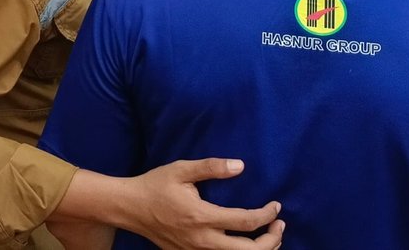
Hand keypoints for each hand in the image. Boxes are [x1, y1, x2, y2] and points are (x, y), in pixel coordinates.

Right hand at [122, 159, 283, 249]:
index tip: (276, 205)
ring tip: (270, 237)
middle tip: (280, 225)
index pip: (247, 221)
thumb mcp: (180, 170)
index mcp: (202, 217)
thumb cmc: (154, 186)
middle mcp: (202, 240)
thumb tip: (240, 166)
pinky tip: (245, 244)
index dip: (268, 214)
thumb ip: (211, 167)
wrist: (128, 207)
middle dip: (272, 240)